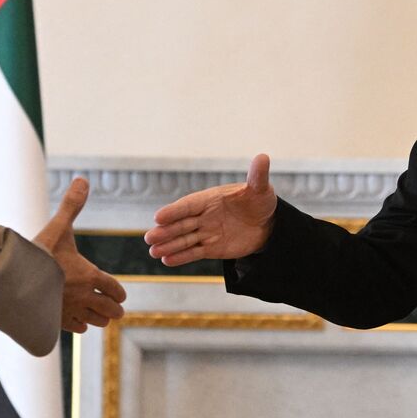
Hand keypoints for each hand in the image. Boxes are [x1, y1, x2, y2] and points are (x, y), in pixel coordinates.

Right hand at [34, 177, 126, 332]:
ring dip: (100, 318)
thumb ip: (71, 205)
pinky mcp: (55, 321)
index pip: (116, 290)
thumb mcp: (57, 227)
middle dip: (114, 308)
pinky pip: (77, 329)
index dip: (119, 292)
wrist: (11, 279)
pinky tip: (77, 319)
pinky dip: (81, 325)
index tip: (119, 293)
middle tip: (116, 308)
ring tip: (100, 314)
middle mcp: (83, 296)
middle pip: (110, 310)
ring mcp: (70, 311)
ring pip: (96, 322)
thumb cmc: (37, 252)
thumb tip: (82, 179)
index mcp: (89, 275)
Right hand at [144, 154, 276, 266]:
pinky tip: (166, 260)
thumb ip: (257, 176)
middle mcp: (204, 215)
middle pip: (181, 224)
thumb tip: (263, 157)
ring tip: (153, 252)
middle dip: (165, 231)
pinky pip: (194, 252)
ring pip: (184, 240)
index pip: (189, 205)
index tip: (158, 217)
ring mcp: (206, 232)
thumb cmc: (260, 201)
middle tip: (149, 237)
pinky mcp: (211, 247)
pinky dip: (181, 257)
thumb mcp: (261, 189)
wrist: (267, 223)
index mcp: (210, 199)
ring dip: (169, 246)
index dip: (174, 211)